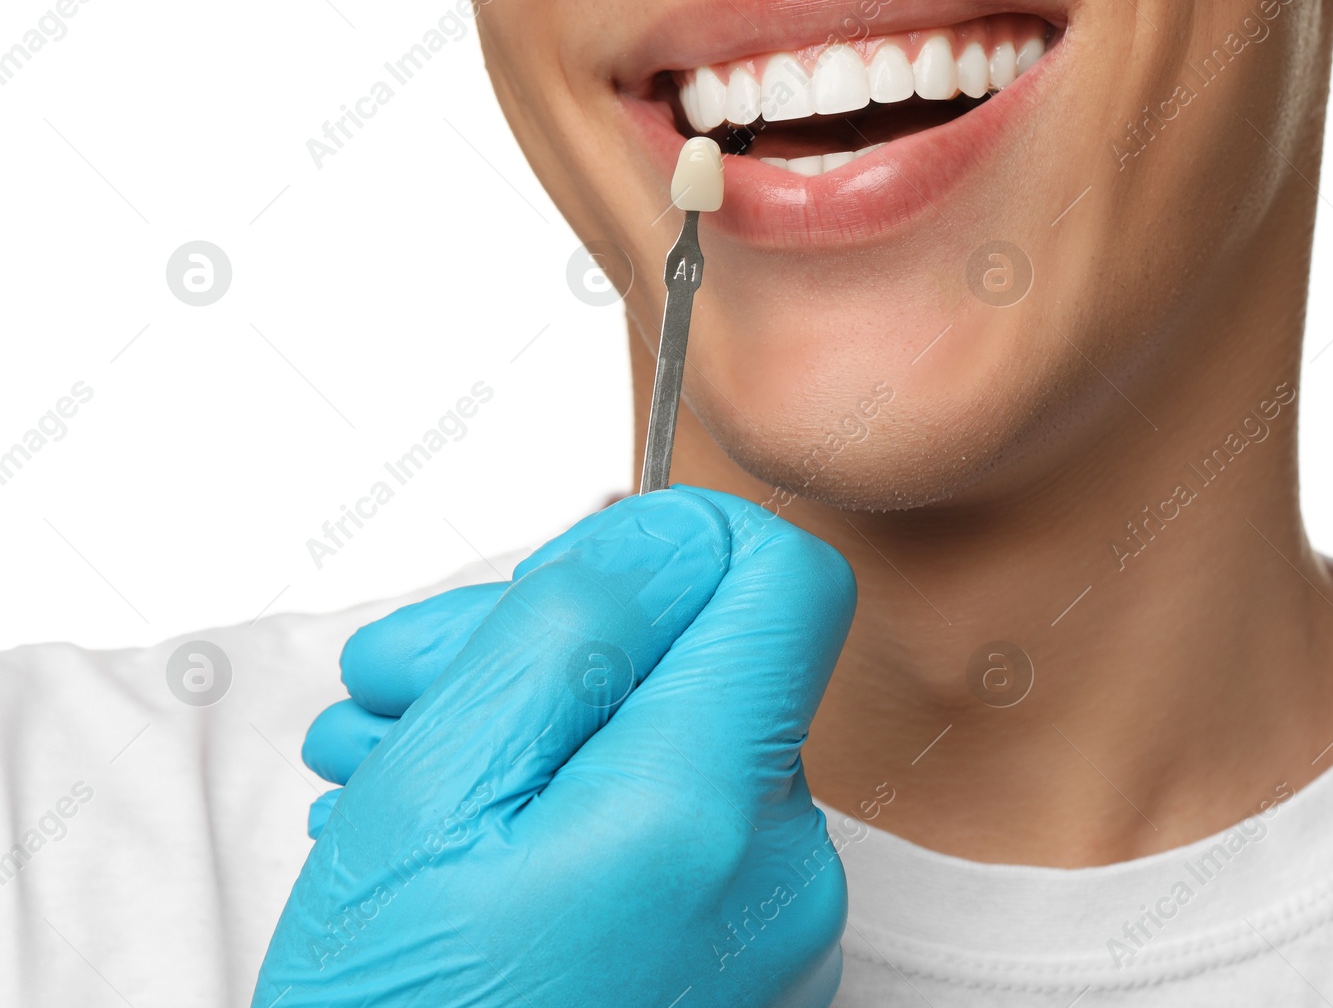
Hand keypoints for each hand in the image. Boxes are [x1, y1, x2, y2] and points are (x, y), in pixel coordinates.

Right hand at [254, 488, 856, 1007]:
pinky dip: (568, 802)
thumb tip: (671, 531)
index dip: (671, 546)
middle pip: (702, 658)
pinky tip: (451, 832)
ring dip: (528, 722)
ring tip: (386, 765)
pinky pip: (677, 826)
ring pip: (670, 736)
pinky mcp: (746, 966)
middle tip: (397, 683)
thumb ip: (568, 632)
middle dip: (543, 641)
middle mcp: (780, 871)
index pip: (783, 581)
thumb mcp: (434, 796)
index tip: (553, 584)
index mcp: (707, 810)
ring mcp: (775, 930)